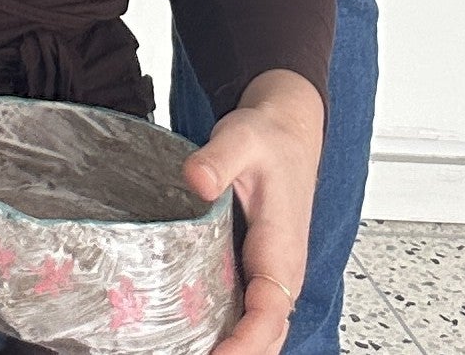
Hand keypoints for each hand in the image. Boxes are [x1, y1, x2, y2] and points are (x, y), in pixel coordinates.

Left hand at [189, 70, 325, 354]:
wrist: (285, 131)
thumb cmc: (267, 140)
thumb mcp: (239, 140)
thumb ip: (216, 159)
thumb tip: (195, 180)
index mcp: (280, 251)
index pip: (269, 313)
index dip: (245, 342)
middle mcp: (279, 271)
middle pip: (265, 334)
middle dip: (235, 353)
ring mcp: (267, 274)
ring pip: (256, 328)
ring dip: (229, 346)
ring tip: (179, 349)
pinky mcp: (253, 269)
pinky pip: (244, 311)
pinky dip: (226, 331)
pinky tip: (188, 334)